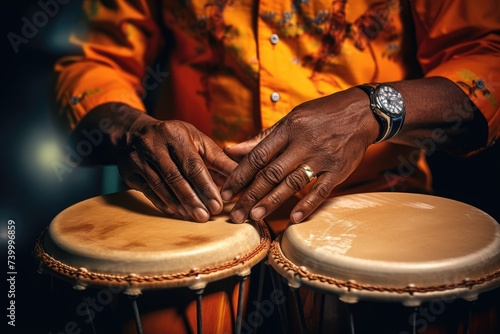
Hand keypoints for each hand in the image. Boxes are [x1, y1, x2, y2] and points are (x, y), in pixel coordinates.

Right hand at [115, 110, 237, 221]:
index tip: (217, 204)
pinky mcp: (129, 172)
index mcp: (175, 135)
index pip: (193, 164)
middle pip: (175, 177)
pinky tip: (176, 212)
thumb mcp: (196, 140)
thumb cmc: (173, 138)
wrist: (132, 132)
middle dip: (192, 199)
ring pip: (160, 186)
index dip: (206, 186)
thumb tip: (241, 176)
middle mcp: (155, 145)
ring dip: (179, 204)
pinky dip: (163, 203)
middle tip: (206, 216)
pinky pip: (148, 191)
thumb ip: (218, 158)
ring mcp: (139, 159)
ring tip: (194, 217)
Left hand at [220, 87, 378, 223]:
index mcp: (288, 129)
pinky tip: (294, 218)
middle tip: (236, 214)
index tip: (226, 193)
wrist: (362, 112)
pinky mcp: (339, 170)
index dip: (239, 176)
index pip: (257, 156)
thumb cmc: (321, 115)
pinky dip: (308, 205)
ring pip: (292, 183)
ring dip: (272, 202)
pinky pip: (321, 190)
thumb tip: (230, 150)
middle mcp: (303, 143)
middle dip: (250, 195)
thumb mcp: (291, 119)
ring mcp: (322, 158)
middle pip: (271, 173)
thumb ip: (261, 138)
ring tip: (255, 216)